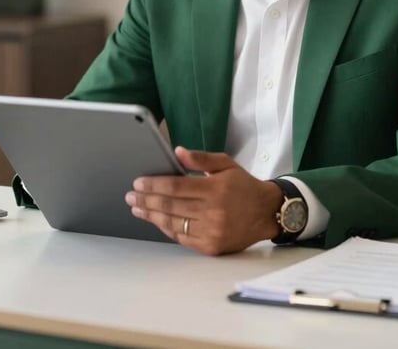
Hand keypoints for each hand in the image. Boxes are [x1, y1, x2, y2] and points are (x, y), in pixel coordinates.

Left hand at [125, 146, 283, 254]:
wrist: (266, 213)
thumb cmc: (243, 186)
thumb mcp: (226, 164)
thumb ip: (200, 159)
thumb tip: (177, 151)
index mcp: (215, 189)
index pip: (176, 187)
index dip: (154, 185)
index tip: (138, 183)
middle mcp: (212, 211)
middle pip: (170, 206)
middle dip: (146, 201)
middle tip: (130, 197)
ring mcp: (211, 231)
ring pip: (173, 224)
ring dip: (151, 216)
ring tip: (137, 209)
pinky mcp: (211, 246)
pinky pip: (182, 238)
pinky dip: (167, 229)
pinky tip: (157, 221)